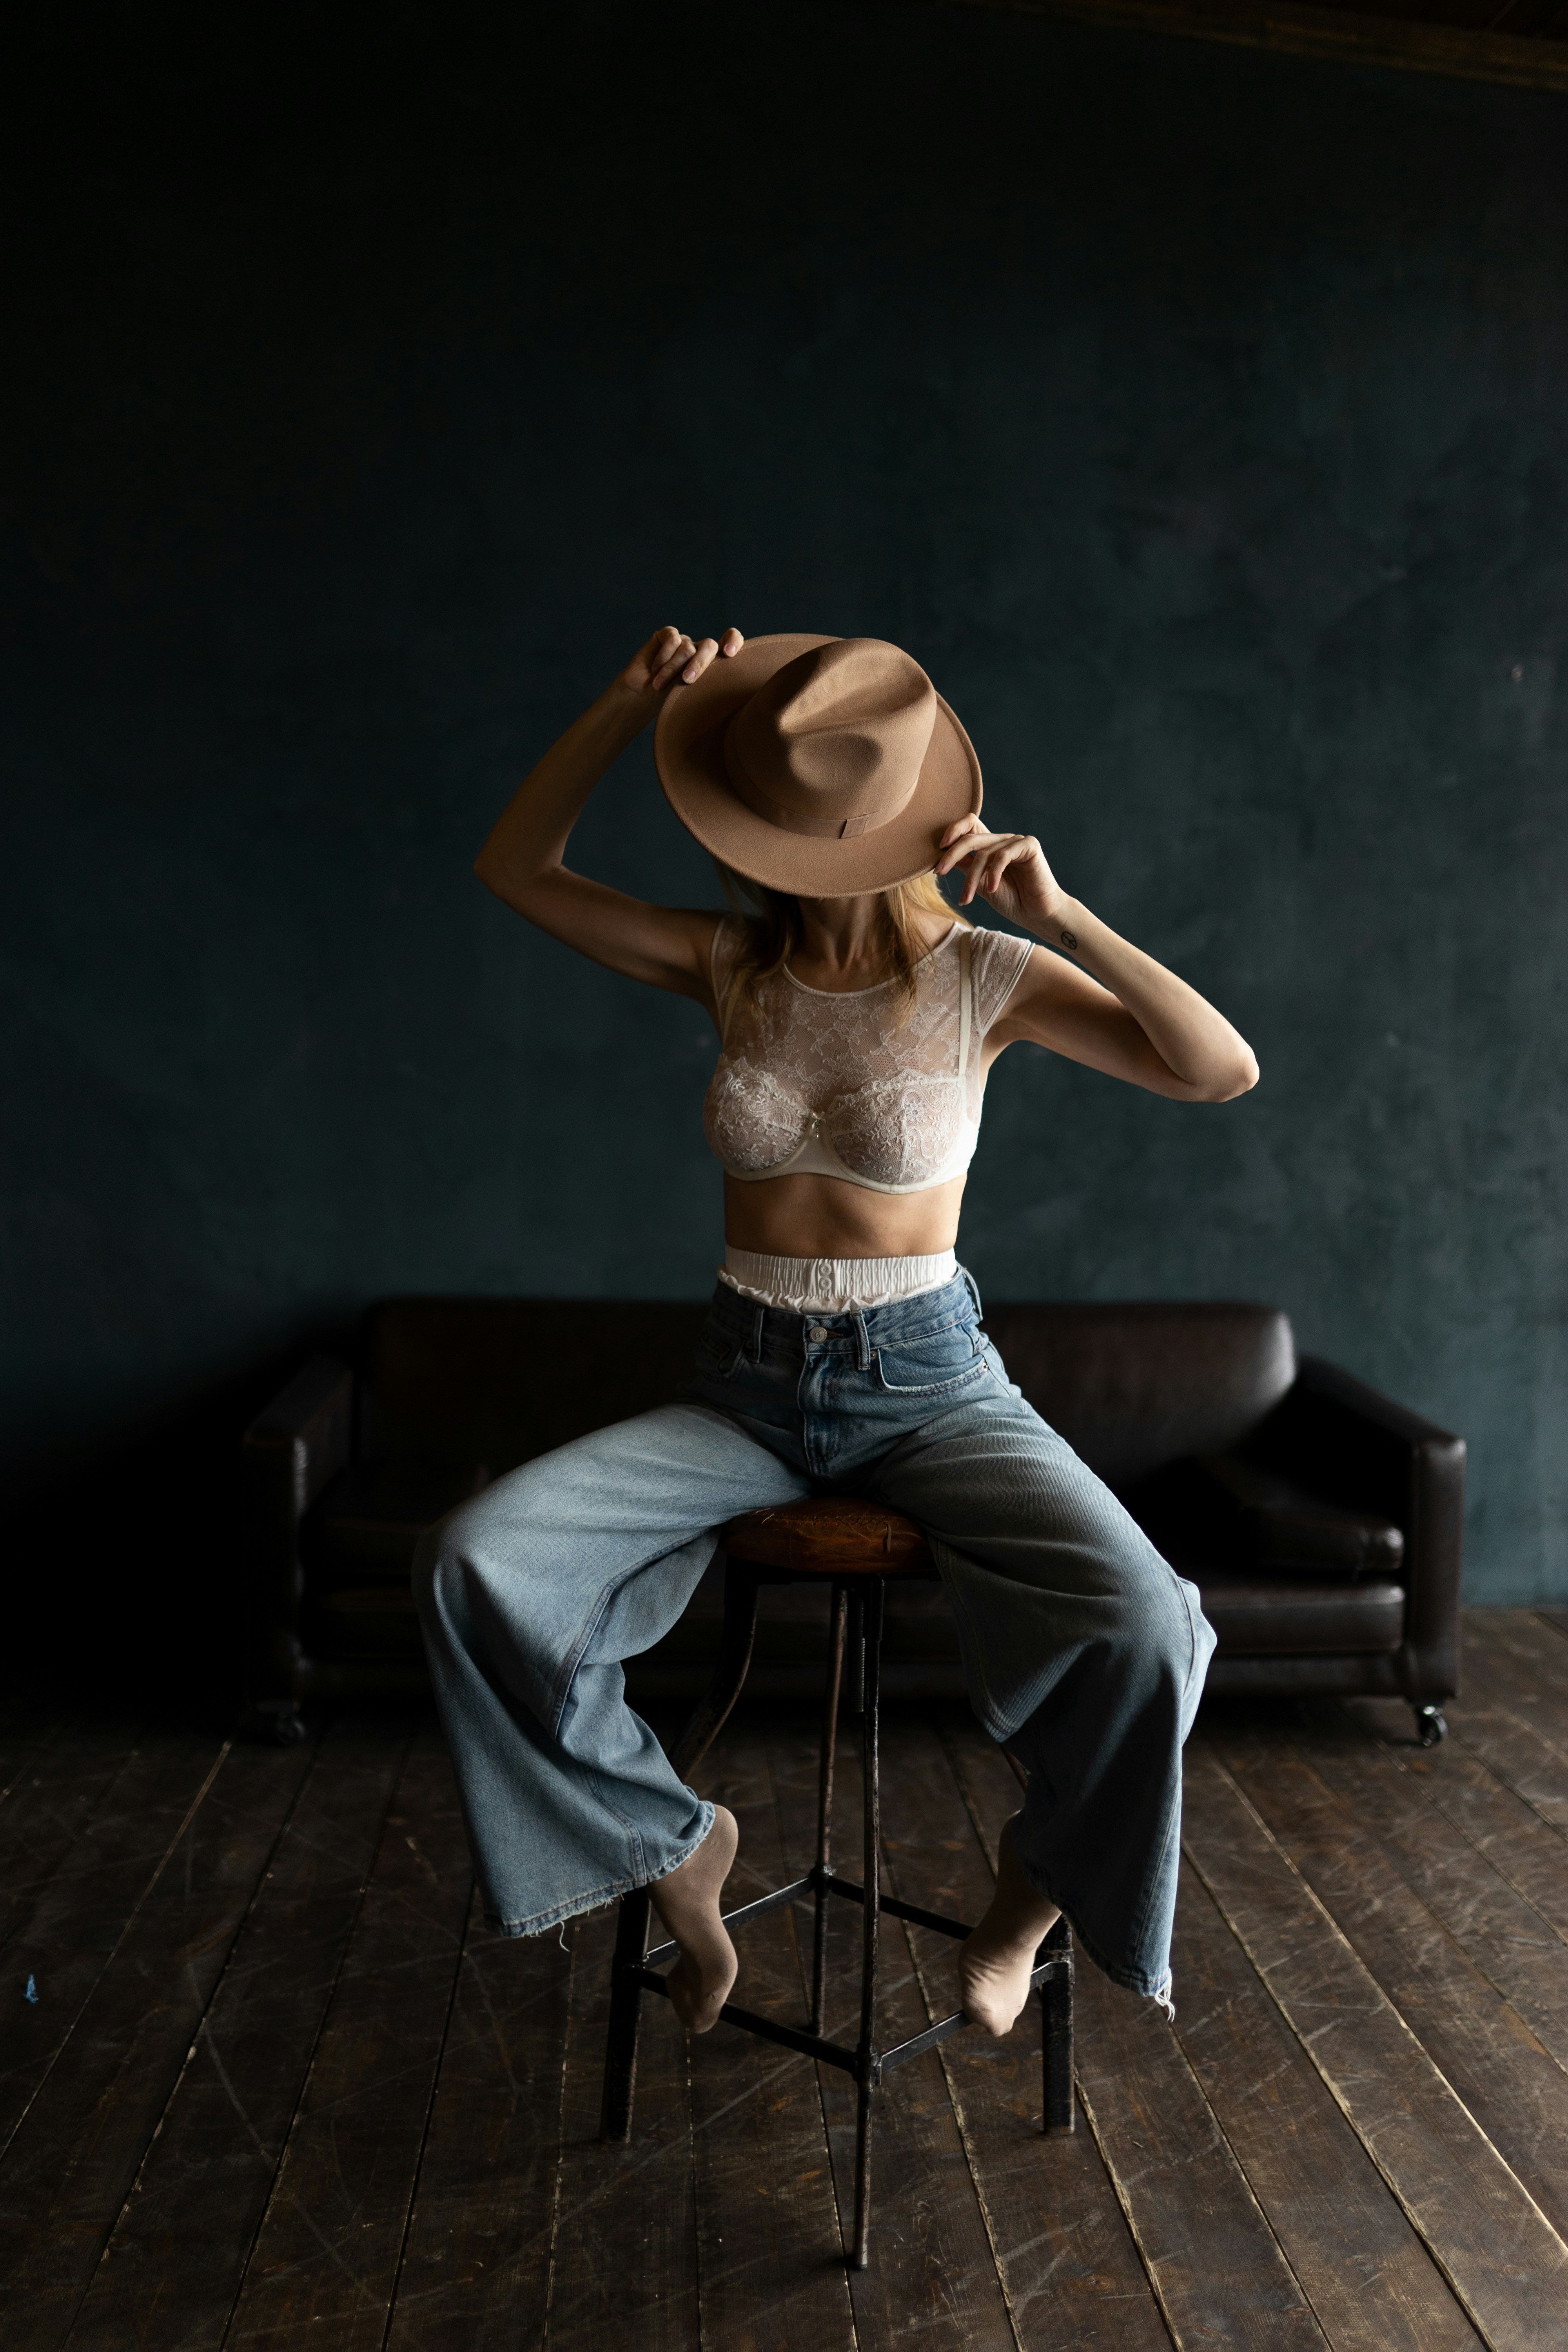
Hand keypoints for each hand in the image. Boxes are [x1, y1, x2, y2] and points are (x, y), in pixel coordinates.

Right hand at [613, 623, 743, 725]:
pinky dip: (663, 658)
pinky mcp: (666, 635)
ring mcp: (683, 641)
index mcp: (713, 663)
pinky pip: (672, 640)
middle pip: (709, 646)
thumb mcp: (695, 696)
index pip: (732, 641)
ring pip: (687, 647)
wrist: (641, 697)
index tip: (729, 655)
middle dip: (699, 664)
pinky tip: (654, 670)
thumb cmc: (669, 701)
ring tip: (660, 684)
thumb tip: (725, 677)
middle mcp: (699, 649)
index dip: (734, 641)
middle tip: (687, 680)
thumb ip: (711, 682)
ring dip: (672, 669)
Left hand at [935, 814, 1071, 938]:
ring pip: (984, 853)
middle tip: (939, 872)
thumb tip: (942, 855)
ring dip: (971, 879)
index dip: (952, 830)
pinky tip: (990, 890)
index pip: (969, 825)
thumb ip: (965, 867)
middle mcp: (1003, 840)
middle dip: (951, 855)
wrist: (1038, 915)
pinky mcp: (1030, 846)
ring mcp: (1017, 841)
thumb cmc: (1012, 901)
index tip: (938, 849)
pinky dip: (993, 874)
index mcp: (991, 846)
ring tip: (966, 899)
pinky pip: (1003, 855)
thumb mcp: (980, 884)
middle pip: (971, 837)